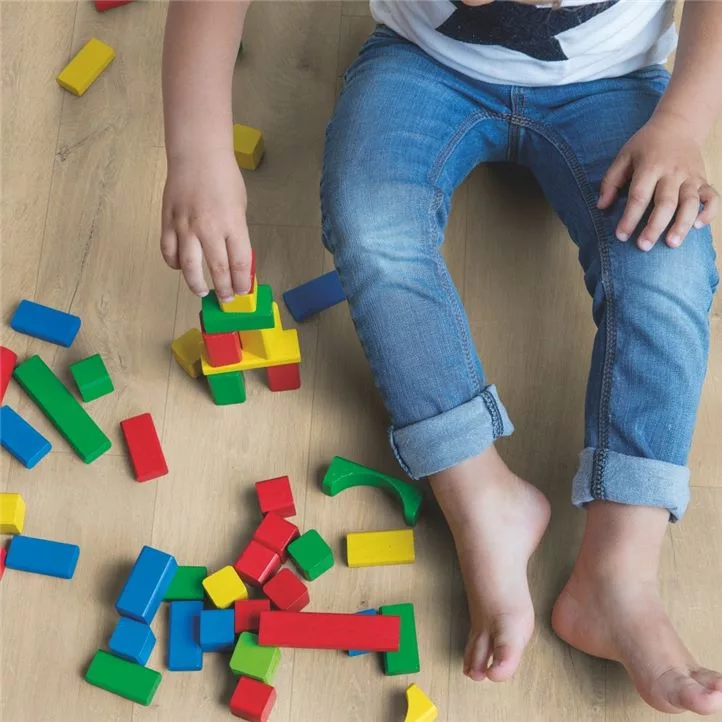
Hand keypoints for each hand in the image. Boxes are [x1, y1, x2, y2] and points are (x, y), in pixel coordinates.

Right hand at [161, 148, 251, 299]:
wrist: (197, 154)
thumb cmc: (224, 178)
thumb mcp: (240, 207)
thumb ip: (237, 234)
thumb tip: (235, 259)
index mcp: (233, 224)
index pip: (239, 263)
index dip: (242, 283)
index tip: (242, 291)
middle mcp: (209, 228)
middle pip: (217, 269)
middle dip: (223, 289)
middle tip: (226, 298)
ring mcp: (186, 226)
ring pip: (189, 266)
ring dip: (196, 283)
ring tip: (201, 291)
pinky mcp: (168, 221)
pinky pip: (169, 250)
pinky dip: (174, 263)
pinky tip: (180, 268)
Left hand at [598, 113, 718, 250]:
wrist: (678, 125)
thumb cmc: (646, 146)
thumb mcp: (624, 157)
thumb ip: (611, 181)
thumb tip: (601, 207)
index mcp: (650, 166)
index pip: (639, 196)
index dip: (629, 217)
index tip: (620, 236)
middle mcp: (673, 172)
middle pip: (665, 203)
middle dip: (654, 226)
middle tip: (643, 246)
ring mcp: (691, 176)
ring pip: (691, 203)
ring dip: (682, 224)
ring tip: (671, 244)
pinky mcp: (703, 180)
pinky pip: (712, 197)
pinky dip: (709, 212)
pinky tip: (698, 226)